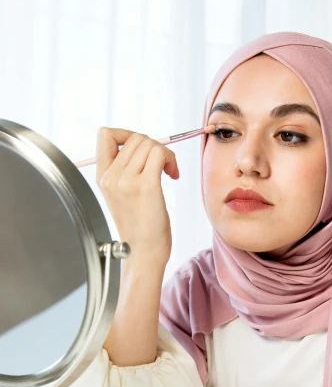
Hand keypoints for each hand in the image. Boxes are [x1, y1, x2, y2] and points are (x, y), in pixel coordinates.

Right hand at [96, 127, 179, 262]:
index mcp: (102, 177)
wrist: (144, 253)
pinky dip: (171, 160)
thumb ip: (125, 170)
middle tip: (163, 165)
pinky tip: (173, 175)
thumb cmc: (140, 227)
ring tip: (169, 171)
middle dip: (154, 146)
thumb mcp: (122, 195)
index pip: (105, 135)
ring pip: (150, 143)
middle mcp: (112, 176)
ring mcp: (127, 181)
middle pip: (135, 137)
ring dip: (165, 153)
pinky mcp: (146, 186)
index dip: (127, 134)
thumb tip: (144, 145)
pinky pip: (160, 154)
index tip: (142, 151)